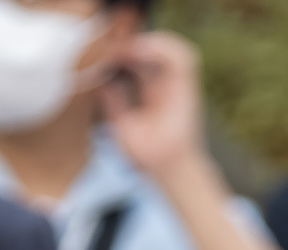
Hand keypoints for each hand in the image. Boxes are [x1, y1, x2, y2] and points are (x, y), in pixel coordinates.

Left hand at [98, 33, 207, 183]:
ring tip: (129, 46)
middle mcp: (164, 85)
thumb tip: (99, 81)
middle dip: (133, 43)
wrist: (167, 170)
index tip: (104, 52)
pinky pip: (184, 58)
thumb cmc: (146, 155)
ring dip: (151, 41)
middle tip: (112, 44)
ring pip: (171, 48)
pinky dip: (166, 48)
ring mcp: (178, 86)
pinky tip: (143, 50)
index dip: (122, 52)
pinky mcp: (189, 88)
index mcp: (148, 92)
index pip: (138, 61)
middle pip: (153, 50)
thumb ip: (112, 102)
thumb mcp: (120, 124)